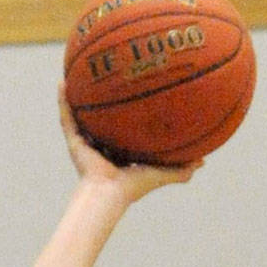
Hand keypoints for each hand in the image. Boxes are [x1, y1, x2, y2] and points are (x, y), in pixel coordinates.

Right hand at [58, 86, 196, 200]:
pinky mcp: (74, 142)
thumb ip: (181, 169)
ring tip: (79, 73)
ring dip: (79, 96)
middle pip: (102, 120)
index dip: (127, 115)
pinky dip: (63, 101)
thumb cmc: (134, 186)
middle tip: (107, 78)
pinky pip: (67, 117)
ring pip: (81, 115)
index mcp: (120, 153)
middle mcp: (102, 146)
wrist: (110, 194)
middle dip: (103, 101)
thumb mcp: (161, 173)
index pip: (123, 130)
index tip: (134, 96)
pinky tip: (62, 83)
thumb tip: (203, 161)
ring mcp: (86, 143)